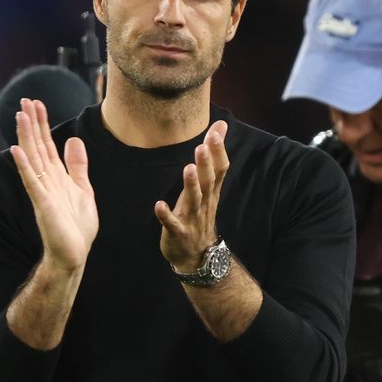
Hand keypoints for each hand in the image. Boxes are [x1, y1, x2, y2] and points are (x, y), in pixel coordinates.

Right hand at [9, 98, 97, 271]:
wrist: (74, 254)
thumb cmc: (77, 226)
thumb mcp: (83, 189)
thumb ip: (77, 165)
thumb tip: (72, 140)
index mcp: (56, 175)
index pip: (46, 144)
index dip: (42, 123)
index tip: (36, 103)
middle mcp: (46, 180)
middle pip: (37, 146)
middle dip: (31, 124)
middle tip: (25, 101)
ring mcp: (43, 191)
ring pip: (32, 158)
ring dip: (25, 137)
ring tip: (20, 116)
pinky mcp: (43, 204)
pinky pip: (32, 182)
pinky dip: (24, 166)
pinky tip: (16, 150)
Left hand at [155, 120, 229, 270]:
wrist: (198, 256)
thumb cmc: (200, 214)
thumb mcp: (209, 186)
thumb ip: (213, 156)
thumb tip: (221, 126)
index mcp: (211, 191)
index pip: (219, 169)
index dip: (218, 151)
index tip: (215, 132)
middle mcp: (204, 203)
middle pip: (208, 182)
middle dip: (206, 164)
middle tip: (202, 146)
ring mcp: (192, 218)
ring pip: (193, 200)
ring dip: (191, 185)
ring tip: (188, 168)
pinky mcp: (177, 232)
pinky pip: (171, 223)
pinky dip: (166, 215)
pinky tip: (159, 205)